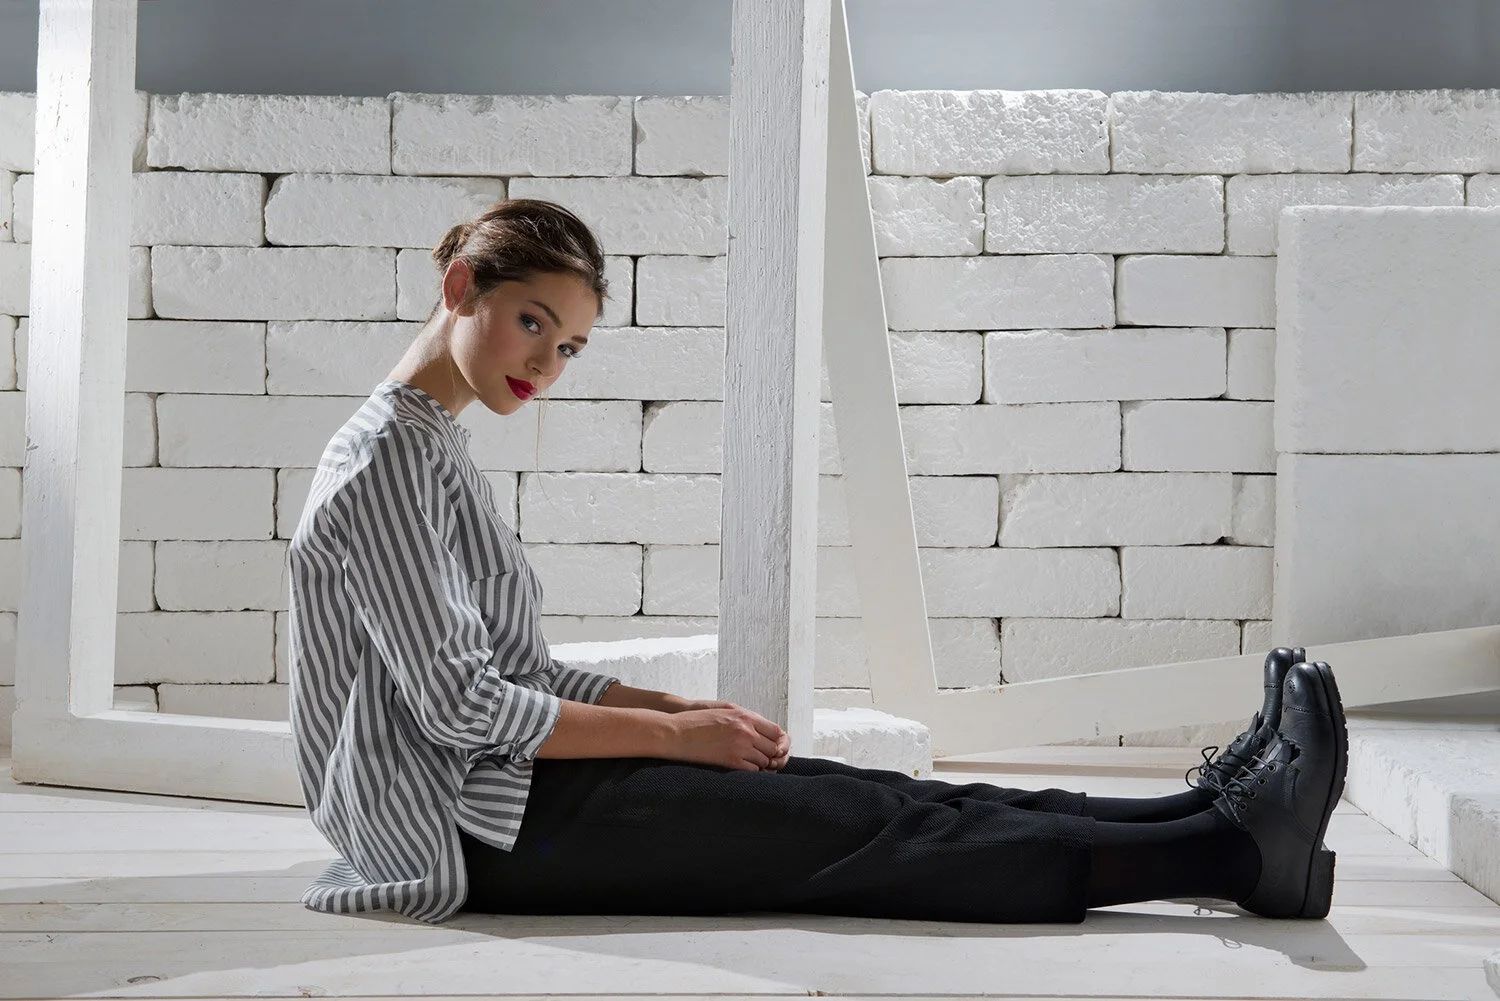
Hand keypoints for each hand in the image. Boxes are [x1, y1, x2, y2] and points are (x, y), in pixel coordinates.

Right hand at [664, 701, 790, 771]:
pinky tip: (744, 769)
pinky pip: (753, 771)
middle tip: (765, 758)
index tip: (774, 746)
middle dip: (771, 755)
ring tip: (751, 763)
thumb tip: (763, 728)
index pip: (776, 731)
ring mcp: (740, 747)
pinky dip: (752, 771)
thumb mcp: (726, 710)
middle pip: (773, 748)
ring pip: (764, 761)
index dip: (779, 741)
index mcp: (746, 717)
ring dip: (761, 764)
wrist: (678, 732)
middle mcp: (746, 731)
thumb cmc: (699, 719)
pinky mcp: (731, 762)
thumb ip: (746, 717)